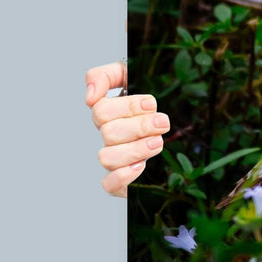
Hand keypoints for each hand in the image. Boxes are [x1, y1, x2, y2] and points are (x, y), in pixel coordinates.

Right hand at [86, 60, 170, 196]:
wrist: (172, 127)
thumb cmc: (149, 102)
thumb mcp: (131, 76)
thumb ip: (106, 76)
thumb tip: (90, 97)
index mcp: (108, 113)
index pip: (101, 110)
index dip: (127, 107)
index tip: (151, 104)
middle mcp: (108, 136)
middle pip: (108, 133)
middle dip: (139, 127)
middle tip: (162, 123)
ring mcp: (113, 159)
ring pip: (107, 158)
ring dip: (135, 149)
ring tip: (157, 142)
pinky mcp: (121, 182)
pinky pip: (108, 185)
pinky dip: (123, 176)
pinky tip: (141, 165)